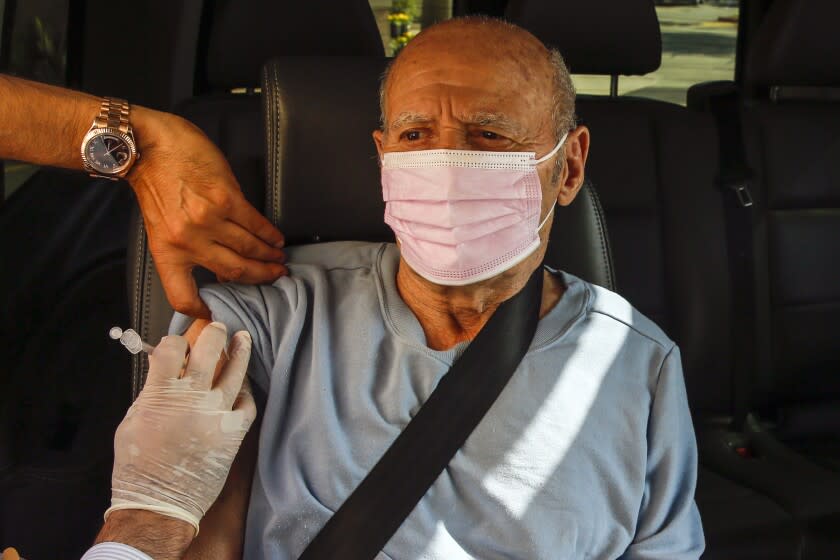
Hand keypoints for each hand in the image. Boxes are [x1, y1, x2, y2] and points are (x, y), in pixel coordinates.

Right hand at [107, 322, 256, 533]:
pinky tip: (244, 383)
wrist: (159, 503)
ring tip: (242, 338)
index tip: (178, 344)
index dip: (175, 341)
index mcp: (161, 394)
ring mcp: (218, 414)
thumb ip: (151, 391)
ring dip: (240, 350)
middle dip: (214, 333)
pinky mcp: (234, 431)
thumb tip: (163, 369)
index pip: (172, 348)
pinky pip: (248, 402)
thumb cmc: (139, 467)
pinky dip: (246, 391)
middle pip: (210, 349)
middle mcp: (193, 399)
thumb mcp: (132, 420)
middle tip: (217, 328)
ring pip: (236, 371)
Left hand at [128, 108, 286, 317]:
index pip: (183, 296)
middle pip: (234, 271)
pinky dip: (269, 233)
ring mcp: (208, 220)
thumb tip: (222, 264)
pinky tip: (275, 237)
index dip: (202, 310)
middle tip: (274, 276)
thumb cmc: (154, 184)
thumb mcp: (162, 225)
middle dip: (260, 276)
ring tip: (278, 257)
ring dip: (268, 255)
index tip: (218, 313)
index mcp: (167, 252)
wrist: (148, 148)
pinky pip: (255, 224)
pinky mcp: (226, 199)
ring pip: (248, 248)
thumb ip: (188, 247)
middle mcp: (188, 241)